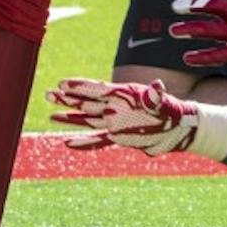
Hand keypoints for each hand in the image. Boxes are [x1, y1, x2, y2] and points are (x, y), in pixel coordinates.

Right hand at [47, 78, 200, 154]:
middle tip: (48, 93)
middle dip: (68, 98)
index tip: (63, 83)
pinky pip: (96, 141)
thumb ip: (156, 96)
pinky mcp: (118, 137)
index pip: (98, 89)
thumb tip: (157, 85)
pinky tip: (67, 143)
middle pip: (87, 102)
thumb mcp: (164, 103)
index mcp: (124, 96)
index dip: (81, 86)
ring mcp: (115, 123)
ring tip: (51, 114)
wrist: (177, 129)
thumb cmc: (171, 112)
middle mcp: (115, 108)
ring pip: (87, 119)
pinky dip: (83, 143)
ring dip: (70, 117)